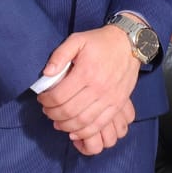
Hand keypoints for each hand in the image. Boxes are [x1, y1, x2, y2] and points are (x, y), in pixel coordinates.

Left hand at [37, 24, 142, 151]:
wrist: (129, 44)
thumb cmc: (101, 42)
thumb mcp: (78, 40)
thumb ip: (60, 55)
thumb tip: (46, 73)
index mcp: (86, 72)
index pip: (59, 96)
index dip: (46, 101)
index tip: (42, 98)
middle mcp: (98, 88)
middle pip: (68, 111)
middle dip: (52, 114)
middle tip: (47, 110)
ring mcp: (110, 98)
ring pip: (82, 121)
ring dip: (65, 125)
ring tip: (58, 120)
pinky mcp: (117, 104)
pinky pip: (99, 125)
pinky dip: (84, 132)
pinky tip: (74, 131)